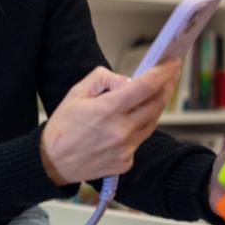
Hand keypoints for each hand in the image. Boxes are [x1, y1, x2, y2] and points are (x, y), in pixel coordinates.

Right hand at [40, 62, 180, 185]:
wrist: (51, 162)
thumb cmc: (63, 126)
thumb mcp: (76, 93)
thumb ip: (104, 79)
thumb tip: (128, 80)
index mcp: (107, 110)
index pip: (146, 86)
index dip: (163, 72)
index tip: (173, 62)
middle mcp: (120, 131)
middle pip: (157, 103)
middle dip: (167, 85)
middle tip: (170, 74)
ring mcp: (125, 149)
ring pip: (152, 121)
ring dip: (155, 105)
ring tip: (153, 93)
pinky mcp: (126, 162)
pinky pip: (141, 138)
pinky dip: (140, 125)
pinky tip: (131, 119)